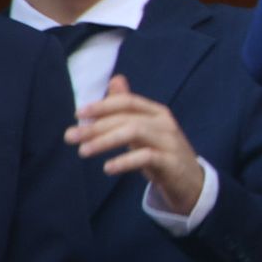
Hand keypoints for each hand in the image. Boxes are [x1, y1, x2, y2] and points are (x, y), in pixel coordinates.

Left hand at [66, 74, 203, 213]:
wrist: (191, 182)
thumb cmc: (163, 153)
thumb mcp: (145, 129)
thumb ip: (129, 107)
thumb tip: (116, 79)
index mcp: (157, 112)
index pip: (128, 102)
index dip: (102, 105)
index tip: (78, 114)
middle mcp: (165, 123)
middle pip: (127, 118)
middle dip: (95, 126)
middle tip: (70, 137)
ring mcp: (170, 142)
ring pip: (135, 132)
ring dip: (105, 141)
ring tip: (83, 151)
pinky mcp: (172, 163)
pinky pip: (146, 157)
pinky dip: (125, 161)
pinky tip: (108, 168)